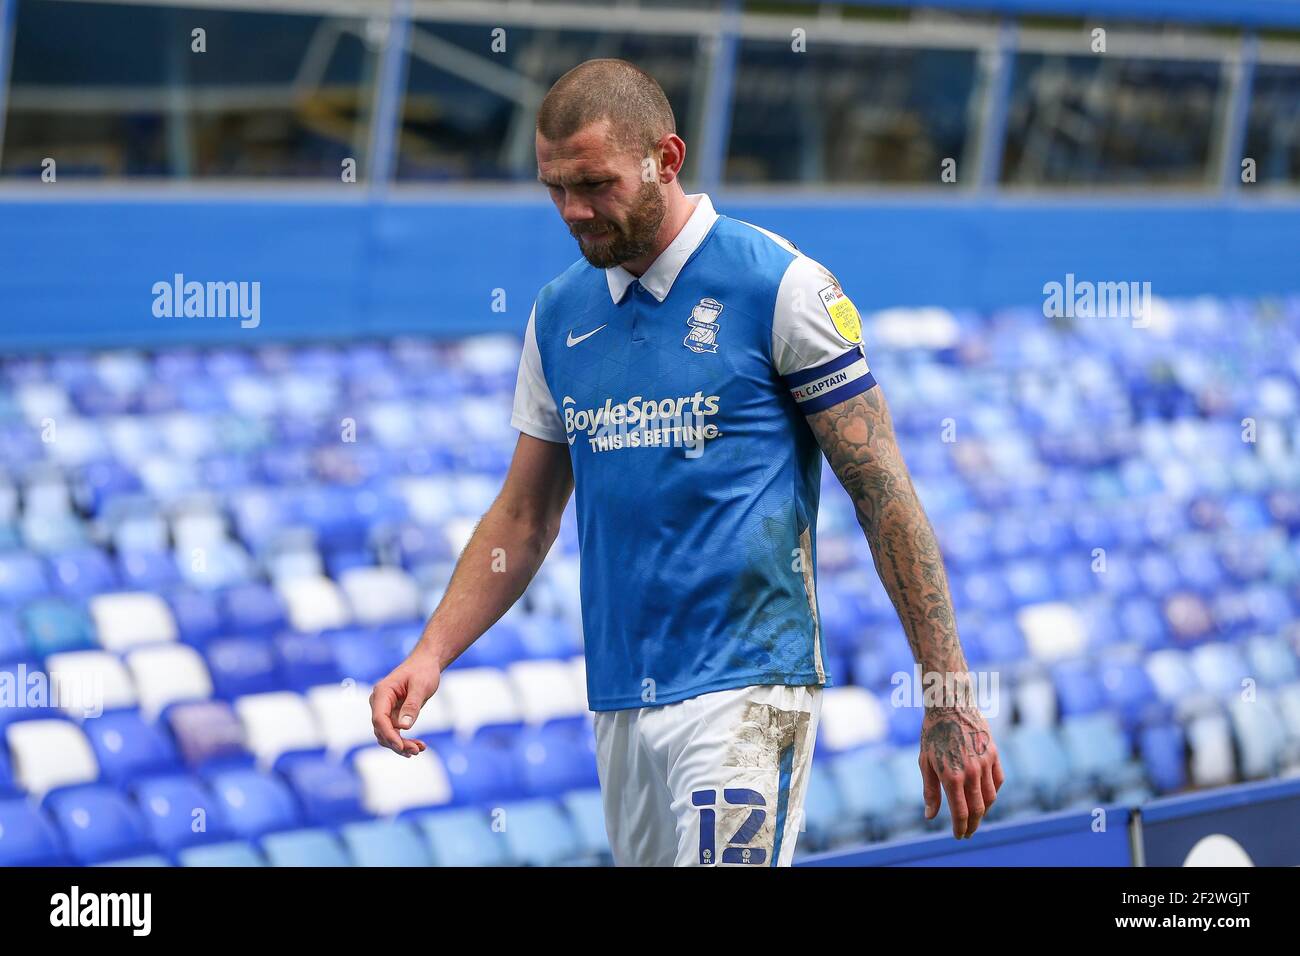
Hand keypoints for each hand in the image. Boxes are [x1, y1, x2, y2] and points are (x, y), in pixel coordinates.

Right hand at [370, 647, 440, 756]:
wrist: (426, 664)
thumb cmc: (423, 671)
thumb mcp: (421, 686)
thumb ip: (412, 705)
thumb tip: (404, 727)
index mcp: (382, 692)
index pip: (379, 718)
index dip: (388, 734)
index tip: (401, 746)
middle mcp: (379, 702)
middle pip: (382, 730)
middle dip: (397, 743)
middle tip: (416, 750)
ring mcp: (385, 710)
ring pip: (387, 734)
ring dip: (401, 745)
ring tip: (419, 749)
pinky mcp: (393, 715)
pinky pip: (395, 732)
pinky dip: (405, 740)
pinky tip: (419, 746)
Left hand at [919, 705, 1003, 838]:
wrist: (950, 704)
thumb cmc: (933, 733)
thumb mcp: (925, 762)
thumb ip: (930, 791)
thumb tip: (930, 817)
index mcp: (952, 775)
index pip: (960, 812)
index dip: (960, 828)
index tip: (959, 836)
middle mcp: (971, 772)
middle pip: (977, 809)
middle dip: (972, 825)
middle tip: (967, 833)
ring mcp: (985, 763)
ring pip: (990, 797)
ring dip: (984, 811)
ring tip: (975, 817)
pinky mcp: (994, 754)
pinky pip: (998, 780)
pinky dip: (993, 792)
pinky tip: (985, 796)